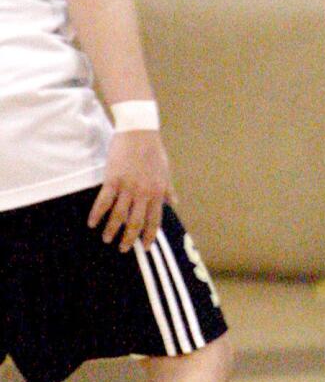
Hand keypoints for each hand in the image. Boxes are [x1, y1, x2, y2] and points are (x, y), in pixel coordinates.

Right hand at [88, 131, 172, 250]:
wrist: (139, 132)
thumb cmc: (153, 151)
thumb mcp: (165, 172)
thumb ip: (168, 190)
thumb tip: (174, 203)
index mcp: (158, 192)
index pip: (155, 221)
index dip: (149, 236)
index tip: (145, 248)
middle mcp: (144, 193)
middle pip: (136, 223)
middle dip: (129, 238)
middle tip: (123, 249)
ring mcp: (128, 187)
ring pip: (118, 216)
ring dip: (111, 230)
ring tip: (106, 239)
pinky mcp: (113, 179)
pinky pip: (103, 202)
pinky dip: (97, 214)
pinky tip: (91, 223)